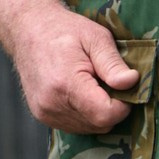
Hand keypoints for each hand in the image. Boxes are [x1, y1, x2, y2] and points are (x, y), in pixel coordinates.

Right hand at [7, 2, 140, 131]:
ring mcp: (45, 113)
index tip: (125, 87)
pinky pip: (76, 126)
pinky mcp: (43, 116)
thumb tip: (131, 82)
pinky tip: (82, 92)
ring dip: (99, 112)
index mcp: (66, 84)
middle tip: (109, 81)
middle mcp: (52, 104)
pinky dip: (86, 114)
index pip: (105, 114)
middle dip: (113, 107)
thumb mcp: (95, 37)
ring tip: (94, 84)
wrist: (27, 30)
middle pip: (99, 124)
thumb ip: (113, 63)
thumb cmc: (64, 30)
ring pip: (89, 128)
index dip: (124, 105)